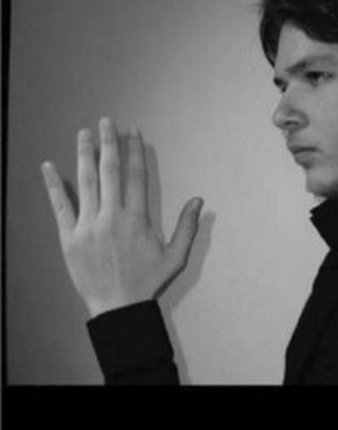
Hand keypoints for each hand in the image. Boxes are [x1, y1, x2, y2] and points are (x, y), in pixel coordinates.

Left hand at [41, 117, 202, 317]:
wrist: (118, 307)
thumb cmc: (146, 282)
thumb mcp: (175, 257)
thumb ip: (187, 227)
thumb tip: (198, 201)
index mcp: (136, 219)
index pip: (135, 175)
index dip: (135, 151)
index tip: (133, 133)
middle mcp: (111, 217)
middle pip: (110, 171)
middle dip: (109, 143)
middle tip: (106, 122)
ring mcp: (88, 226)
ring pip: (85, 182)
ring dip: (84, 154)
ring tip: (83, 133)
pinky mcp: (69, 237)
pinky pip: (60, 206)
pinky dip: (53, 185)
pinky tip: (47, 166)